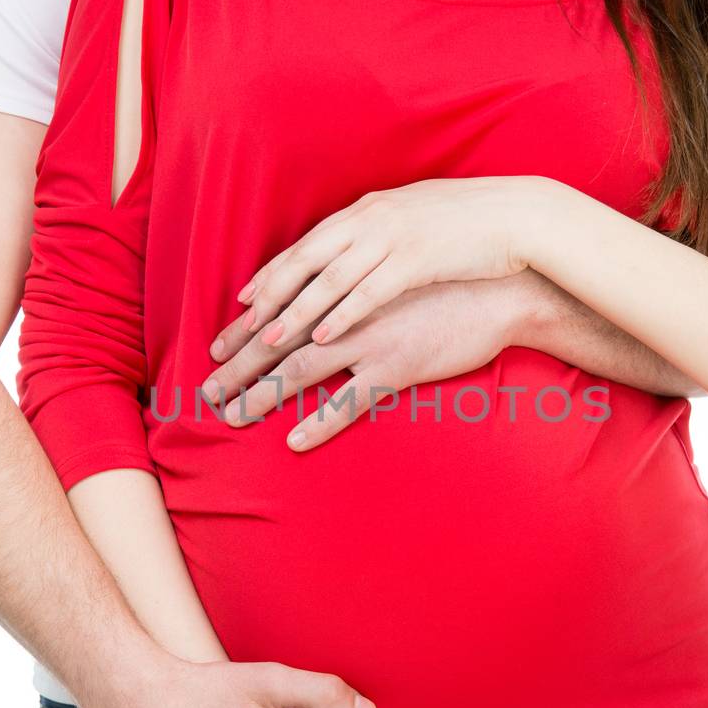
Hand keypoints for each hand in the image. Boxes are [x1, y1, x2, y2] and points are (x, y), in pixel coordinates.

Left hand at [202, 275, 542, 449]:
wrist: (503, 289)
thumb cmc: (454, 278)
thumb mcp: (401, 267)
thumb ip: (365, 277)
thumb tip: (342, 291)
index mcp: (346, 281)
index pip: (282, 304)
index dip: (246, 328)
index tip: (215, 346)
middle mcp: (347, 308)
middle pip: (277, 339)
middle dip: (237, 365)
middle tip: (205, 390)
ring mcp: (369, 338)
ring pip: (300, 370)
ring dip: (261, 393)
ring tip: (231, 415)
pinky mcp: (397, 366)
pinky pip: (350, 401)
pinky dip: (319, 422)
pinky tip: (294, 440)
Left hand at [237, 176, 565, 349]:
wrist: (517, 217)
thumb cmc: (468, 224)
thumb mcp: (412, 219)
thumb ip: (378, 235)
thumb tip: (353, 252)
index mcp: (366, 212)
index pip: (305, 246)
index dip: (271, 275)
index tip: (242, 303)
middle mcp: (369, 223)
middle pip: (303, 264)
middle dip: (267, 300)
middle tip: (239, 333)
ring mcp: (390, 241)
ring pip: (329, 281)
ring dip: (295, 312)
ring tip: (267, 341)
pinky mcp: (415, 263)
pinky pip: (369, 293)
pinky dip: (342, 315)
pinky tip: (322, 338)